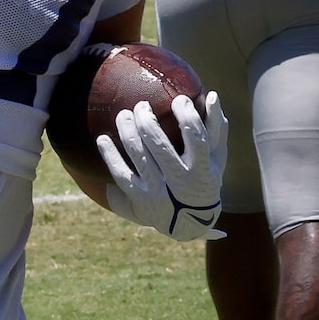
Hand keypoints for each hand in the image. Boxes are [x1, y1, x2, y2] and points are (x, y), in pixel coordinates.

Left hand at [97, 91, 228, 240]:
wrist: (189, 223)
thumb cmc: (204, 179)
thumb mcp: (217, 159)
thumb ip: (217, 129)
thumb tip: (212, 95)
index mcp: (202, 170)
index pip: (197, 138)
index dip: (187, 116)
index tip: (179, 100)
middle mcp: (180, 183)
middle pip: (160, 146)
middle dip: (147, 121)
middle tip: (141, 105)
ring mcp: (159, 193)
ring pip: (139, 158)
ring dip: (128, 132)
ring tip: (124, 115)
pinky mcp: (141, 200)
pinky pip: (122, 175)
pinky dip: (111, 156)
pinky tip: (102, 139)